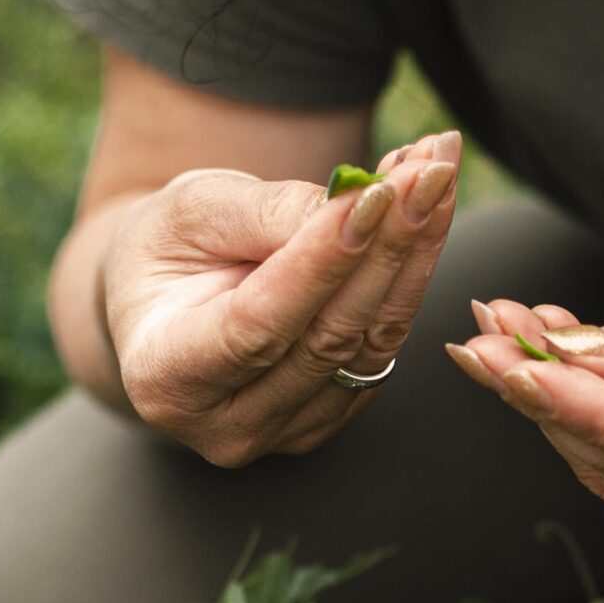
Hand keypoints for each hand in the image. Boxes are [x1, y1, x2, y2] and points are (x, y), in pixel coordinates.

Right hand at [101, 131, 461, 464]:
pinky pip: (385, 345)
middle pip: (328, 338)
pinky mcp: (331, 417)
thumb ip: (266, 214)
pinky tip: (424, 210)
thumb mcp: (192, 211)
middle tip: (429, 169)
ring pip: (371, 344)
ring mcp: (286, 433)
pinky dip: (412, 274)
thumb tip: (356, 206)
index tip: (374, 194)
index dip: (322, 262)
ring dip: (415, 253)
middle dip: (387, 245)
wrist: (171, 297)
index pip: (258, 325)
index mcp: (167, 377)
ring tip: (436, 173)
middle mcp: (228, 426)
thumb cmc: (168, 249)